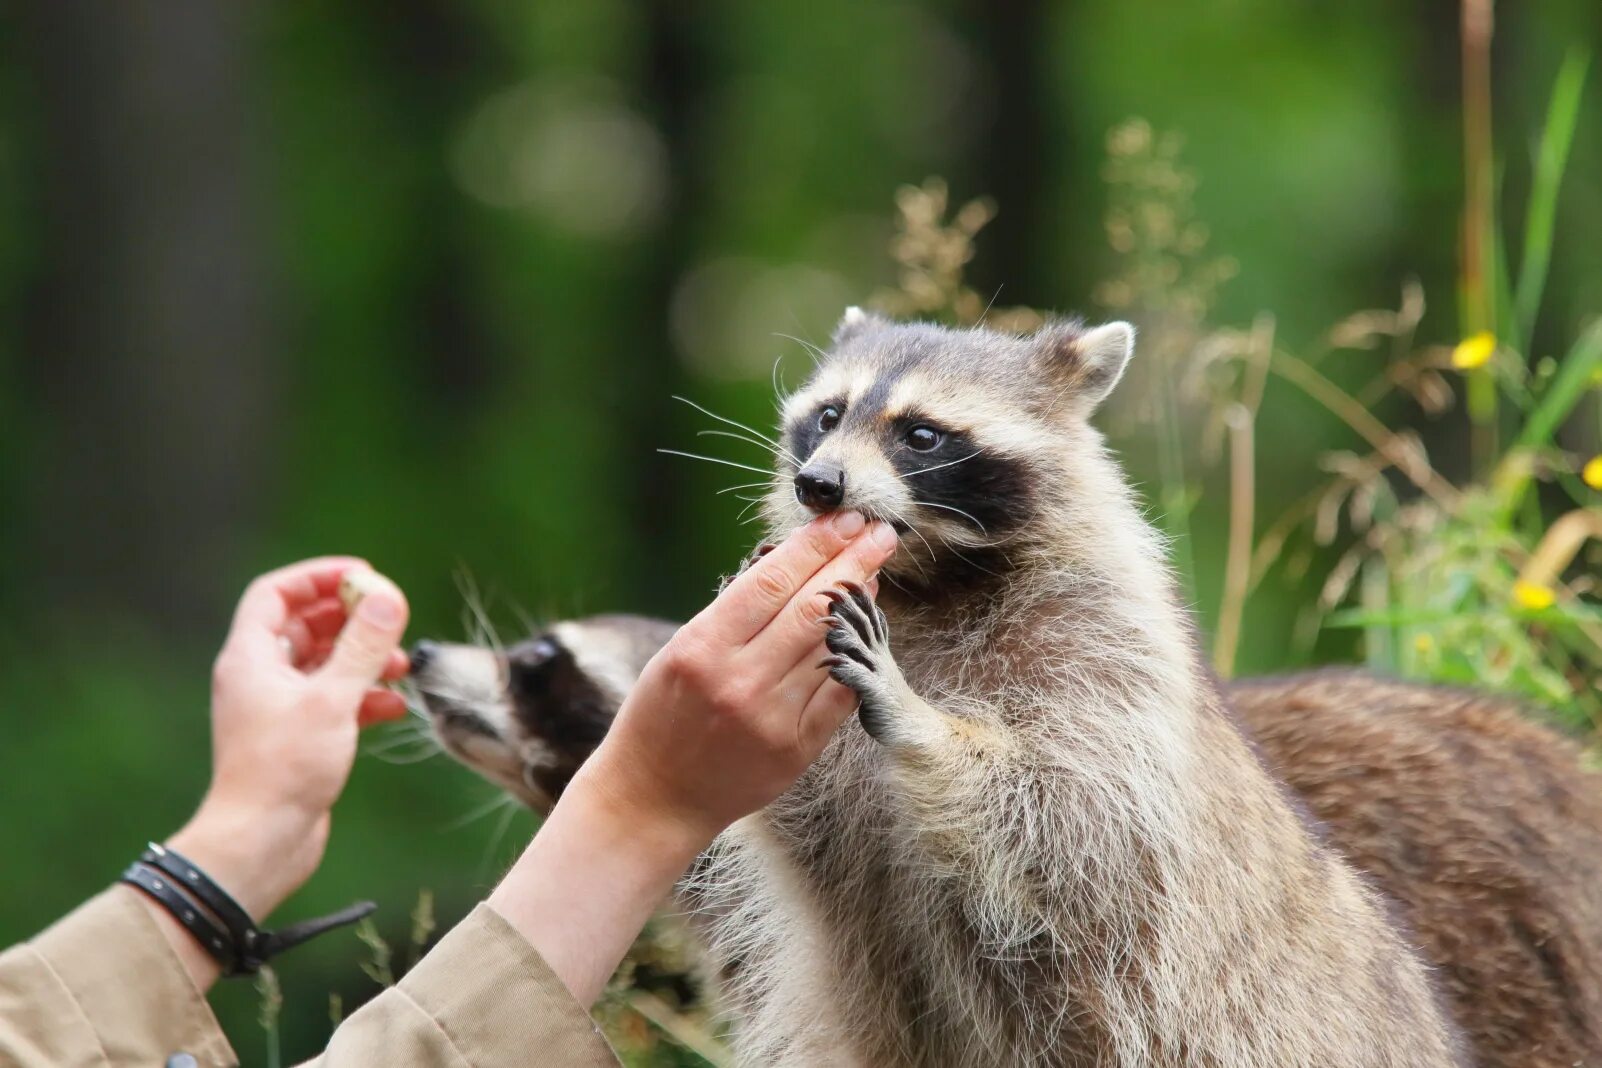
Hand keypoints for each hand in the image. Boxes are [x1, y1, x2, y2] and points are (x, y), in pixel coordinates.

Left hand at [167, 557, 409, 920]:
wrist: (261, 842)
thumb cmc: (284, 770)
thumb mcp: (332, 700)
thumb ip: (363, 646)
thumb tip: (387, 596)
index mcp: (250, 658)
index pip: (277, 594)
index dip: (318, 577)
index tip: (363, 576)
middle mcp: (259, 677)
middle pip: (304, 625)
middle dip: (351, 619)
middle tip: (391, 619)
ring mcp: (278, 708)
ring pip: (324, 664)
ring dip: (363, 658)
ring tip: (401, 665)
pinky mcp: (298, 737)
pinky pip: (333, 700)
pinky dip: (364, 696)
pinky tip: (394, 705)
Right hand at [488, 512, 897, 1005]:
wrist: (653, 799)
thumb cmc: (661, 716)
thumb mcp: (680, 651)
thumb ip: (734, 613)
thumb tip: (796, 564)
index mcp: (702, 647)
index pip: (772, 580)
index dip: (816, 545)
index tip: (845, 519)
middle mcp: (739, 681)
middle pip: (812, 608)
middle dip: (852, 563)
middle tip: (879, 533)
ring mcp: (773, 719)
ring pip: (832, 647)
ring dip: (859, 606)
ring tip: (872, 574)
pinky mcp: (797, 752)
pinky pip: (840, 694)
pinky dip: (856, 656)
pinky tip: (863, 631)